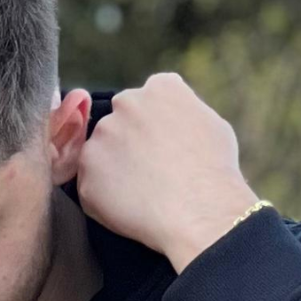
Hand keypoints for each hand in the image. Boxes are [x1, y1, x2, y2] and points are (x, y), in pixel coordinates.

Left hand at [74, 72, 270, 270]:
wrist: (198, 211)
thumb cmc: (214, 172)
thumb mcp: (212, 124)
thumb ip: (184, 111)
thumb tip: (174, 114)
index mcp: (159, 88)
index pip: (149, 98)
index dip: (154, 125)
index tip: (163, 146)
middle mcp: (125, 104)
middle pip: (120, 122)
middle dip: (129, 143)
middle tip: (150, 172)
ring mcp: (101, 137)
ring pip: (101, 152)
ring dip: (114, 169)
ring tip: (142, 194)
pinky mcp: (86, 172)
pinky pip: (91, 185)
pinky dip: (104, 197)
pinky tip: (130, 208)